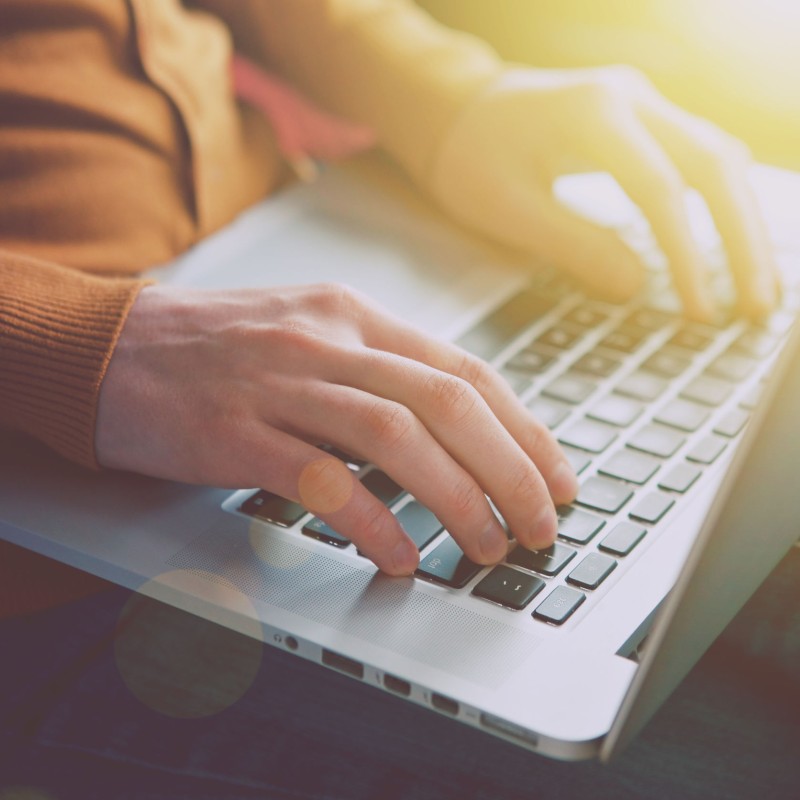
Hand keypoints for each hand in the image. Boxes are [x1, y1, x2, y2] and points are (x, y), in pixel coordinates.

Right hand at [95, 283, 577, 574]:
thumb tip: (457, 432)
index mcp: (353, 317)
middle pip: (445, 402)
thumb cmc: (218, 349)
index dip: (524, 428)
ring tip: (488, 545)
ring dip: (457, 497)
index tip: (558, 476)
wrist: (110, 348)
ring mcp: (279, 383)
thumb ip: (377, 372)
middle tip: (541, 523)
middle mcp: (325, 341)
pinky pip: (320, 478)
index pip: (464, 370)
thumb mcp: (309, 335)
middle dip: (510, 468)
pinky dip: (372, 521)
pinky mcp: (233, 431)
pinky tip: (402, 556)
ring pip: (395, 436)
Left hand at [430, 66, 779, 318]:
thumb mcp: (508, 209)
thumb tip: (638, 289)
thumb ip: (574, 247)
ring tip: (759, 287)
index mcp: (592, 113)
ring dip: (743, 223)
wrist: (456, 110)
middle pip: (713, 165)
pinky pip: (699, 159)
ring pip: (718, 158)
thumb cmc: (469, 158)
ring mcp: (642, 103)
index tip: (698, 311)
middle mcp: (631, 96)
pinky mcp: (643, 120)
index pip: (659, 188)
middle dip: (742, 240)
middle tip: (757, 307)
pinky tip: (733, 247)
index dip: (686, 255)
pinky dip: (722, 205)